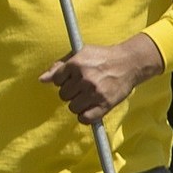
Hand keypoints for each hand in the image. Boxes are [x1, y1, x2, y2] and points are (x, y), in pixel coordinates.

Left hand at [37, 34, 162, 124]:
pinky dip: (85, 117)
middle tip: (82, 88)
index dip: (64, 80)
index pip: (57, 80)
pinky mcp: (105, 104)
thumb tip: (42, 80)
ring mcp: (94, 92)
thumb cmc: (102, 57)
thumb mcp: (80, 53)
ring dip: (78, 104)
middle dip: (71, 92)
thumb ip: (59, 66)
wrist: (130, 62)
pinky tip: (90, 109)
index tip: (73, 79)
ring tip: (88, 97)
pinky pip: (85, 118)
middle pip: (63, 95)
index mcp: (76, 64)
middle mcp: (84, 78)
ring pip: (73, 107)